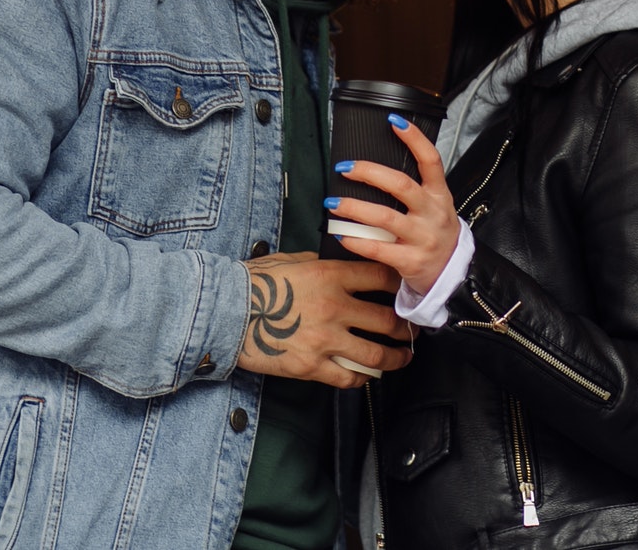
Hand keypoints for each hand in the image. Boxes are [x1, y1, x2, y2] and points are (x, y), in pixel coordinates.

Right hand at [236, 252, 411, 387]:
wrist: (225, 312)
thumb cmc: (254, 283)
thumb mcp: (292, 260)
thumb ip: (323, 264)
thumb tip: (342, 265)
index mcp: (330, 275)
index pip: (380, 277)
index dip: (399, 283)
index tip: (407, 289)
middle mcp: (334, 307)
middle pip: (387, 319)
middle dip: (406, 326)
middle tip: (412, 329)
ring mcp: (325, 339)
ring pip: (377, 353)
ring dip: (397, 357)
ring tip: (403, 356)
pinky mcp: (312, 366)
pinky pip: (350, 377)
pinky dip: (364, 378)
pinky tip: (369, 375)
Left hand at [325, 114, 459, 298]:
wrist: (453, 275)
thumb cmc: (435, 234)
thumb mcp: (434, 207)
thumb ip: (413, 189)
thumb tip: (375, 168)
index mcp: (439, 195)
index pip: (431, 160)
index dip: (414, 139)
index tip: (393, 121)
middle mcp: (433, 213)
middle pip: (401, 185)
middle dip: (369, 172)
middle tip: (344, 167)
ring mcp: (423, 238)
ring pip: (385, 217)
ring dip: (354, 207)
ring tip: (333, 203)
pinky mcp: (411, 261)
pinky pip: (379, 248)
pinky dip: (357, 240)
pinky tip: (341, 234)